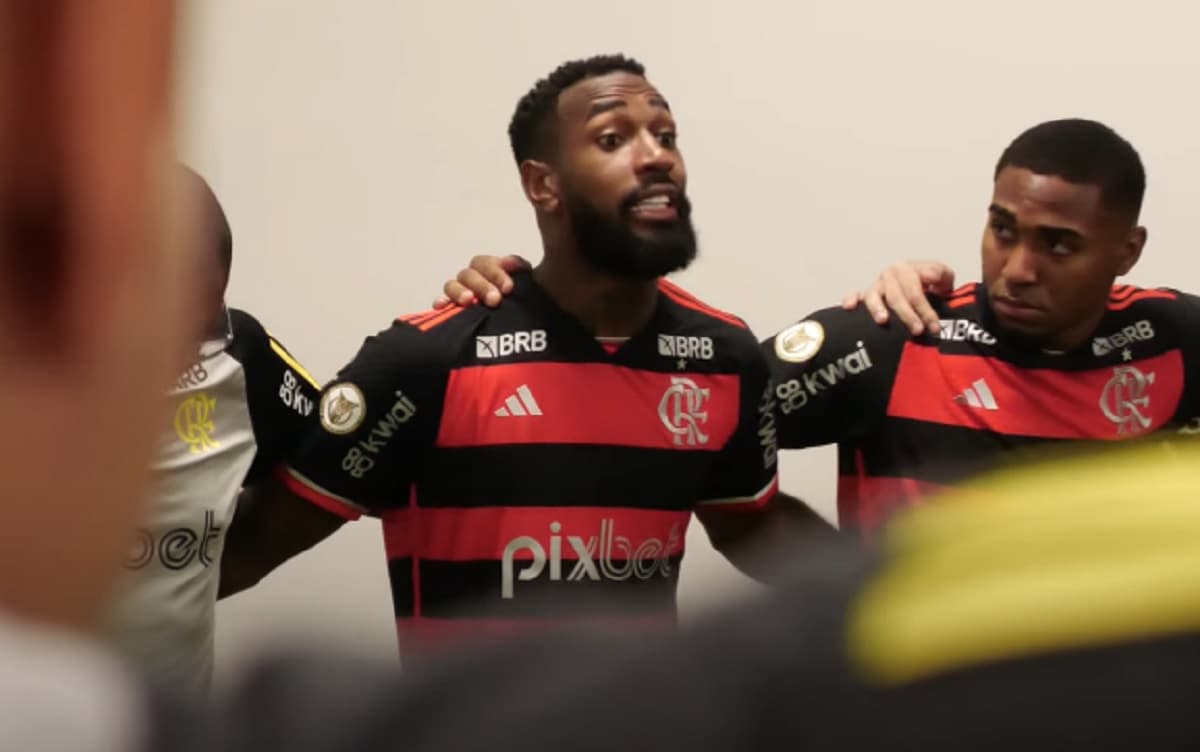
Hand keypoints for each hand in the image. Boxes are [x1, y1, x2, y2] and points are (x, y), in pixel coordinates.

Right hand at [433, 254, 532, 308]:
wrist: (525, 333)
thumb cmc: (525, 307)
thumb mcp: (530, 286)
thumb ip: (521, 269)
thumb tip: (508, 261)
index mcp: (490, 272)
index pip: (485, 263)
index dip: (495, 272)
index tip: (508, 288)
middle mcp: (473, 282)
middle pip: (469, 274)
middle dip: (482, 286)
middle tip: (494, 300)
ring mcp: (461, 296)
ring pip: (452, 286)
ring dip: (460, 291)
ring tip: (468, 301)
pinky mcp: (453, 313)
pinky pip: (442, 304)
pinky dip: (440, 303)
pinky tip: (442, 306)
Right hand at [841, 261, 956, 335]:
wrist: (922, 287)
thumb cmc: (931, 285)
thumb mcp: (943, 277)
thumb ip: (941, 275)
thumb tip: (932, 277)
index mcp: (907, 269)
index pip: (915, 290)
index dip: (925, 310)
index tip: (934, 327)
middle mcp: (889, 275)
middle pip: (896, 297)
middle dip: (908, 315)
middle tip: (917, 331)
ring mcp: (876, 286)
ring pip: (874, 297)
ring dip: (878, 309)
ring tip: (883, 321)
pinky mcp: (865, 295)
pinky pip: (855, 296)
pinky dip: (851, 299)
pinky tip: (849, 306)